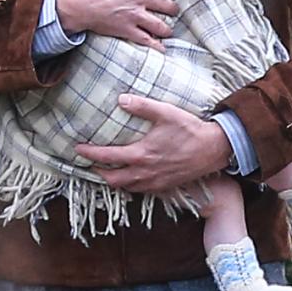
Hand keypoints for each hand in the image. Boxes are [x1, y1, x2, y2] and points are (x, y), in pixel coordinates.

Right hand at [53, 0, 178, 48]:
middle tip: (171, 9)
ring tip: (167, 29)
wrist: (72, 2)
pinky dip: (156, 45)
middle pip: (166, 4)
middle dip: (171, 7)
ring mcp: (134, 15)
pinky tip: (161, 48)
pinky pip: (146, 40)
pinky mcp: (126, 30)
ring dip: (166, 27)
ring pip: (160, 24)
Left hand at [76, 97, 232, 193]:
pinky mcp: (164, 187)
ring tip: (107, 170)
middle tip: (90, 162)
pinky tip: (130, 176)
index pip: (107, 157)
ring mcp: (154, 183)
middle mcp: (144, 173)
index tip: (78, 149)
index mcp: (141, 154)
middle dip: (97, 172)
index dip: (89, 153)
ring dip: (113, 180)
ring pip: (125, 187)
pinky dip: (130, 185)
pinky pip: (140, 190)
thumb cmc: (190, 130)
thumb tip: (120, 99)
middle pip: (111, 180)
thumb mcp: (166, 112)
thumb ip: (142, 106)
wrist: (214, 150)